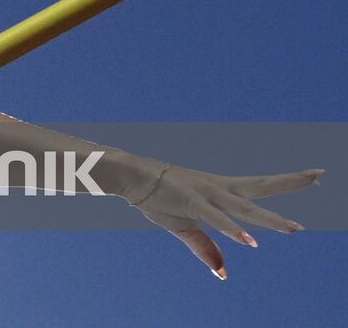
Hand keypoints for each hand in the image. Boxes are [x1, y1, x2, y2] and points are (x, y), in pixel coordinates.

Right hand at [124, 162, 322, 278]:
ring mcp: (206, 194)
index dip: (286, 182)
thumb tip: (222, 273)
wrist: (129, 175)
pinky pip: (216, 219)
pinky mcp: (191, 201)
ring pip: (245, 208)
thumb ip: (206, 247)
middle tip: (319, 175)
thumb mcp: (183, 226)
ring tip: (295, 228)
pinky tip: (250, 241)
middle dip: (290, 182)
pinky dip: (234, 230)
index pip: (260, 187)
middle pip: (261, 186)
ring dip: (270, 220)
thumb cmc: (155, 197)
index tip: (313, 176)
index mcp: (219, 190)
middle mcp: (218, 189)